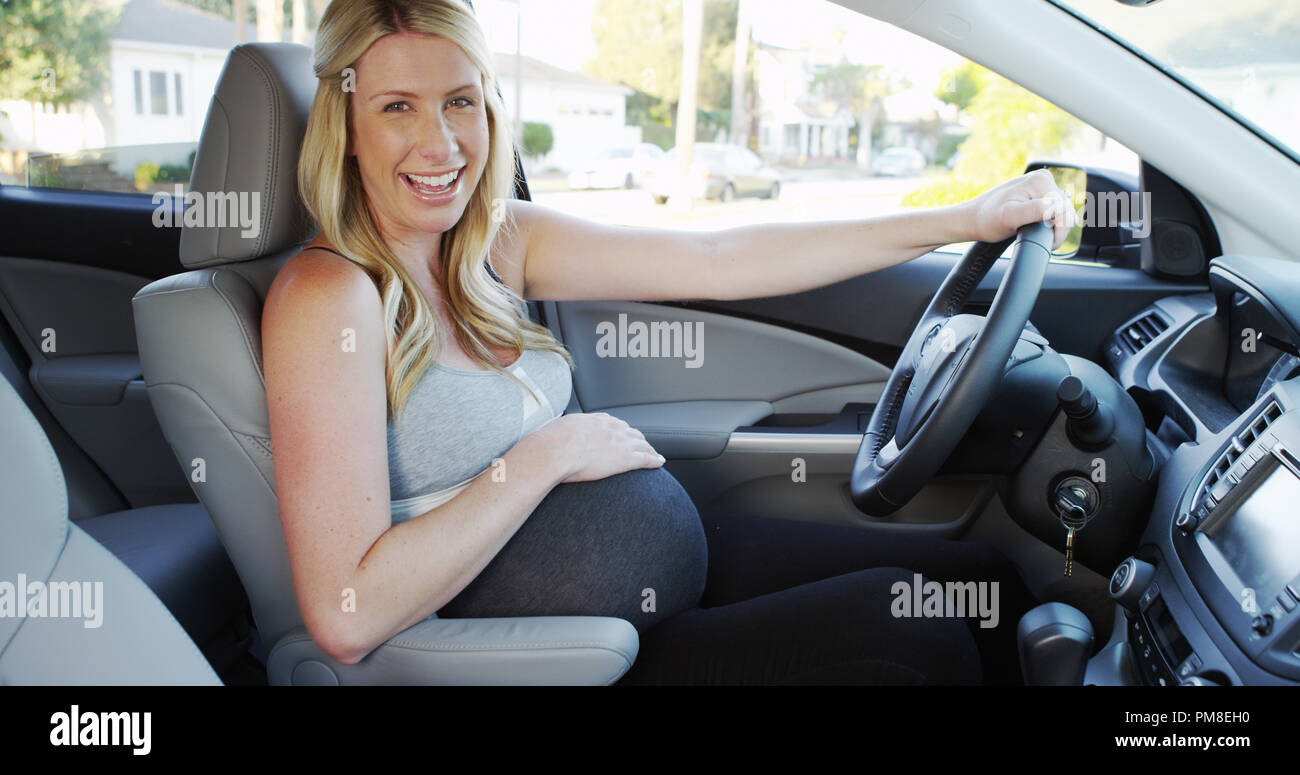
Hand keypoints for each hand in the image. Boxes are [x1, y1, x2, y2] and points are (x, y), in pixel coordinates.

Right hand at [529, 412, 664, 482]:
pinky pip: (646, 458)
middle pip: (629, 431)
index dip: (619, 430)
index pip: (612, 423)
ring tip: (653, 453)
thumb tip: (552, 437)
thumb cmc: (548, 444)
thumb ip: (560, 433)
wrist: (553, 452)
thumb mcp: (554, 431)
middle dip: (636, 438)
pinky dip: (655, 460)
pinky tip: (660, 462)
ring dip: (648, 448)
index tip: (621, 433)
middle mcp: (609, 428)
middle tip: (641, 444)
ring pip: (641, 444)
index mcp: (592, 421)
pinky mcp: (625, 458)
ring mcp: (619, 442)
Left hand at [964, 169, 1077, 250]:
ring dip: (1054, 226)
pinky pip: (1054, 208)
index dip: (1059, 232)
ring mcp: (1041, 183)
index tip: (1048, 244)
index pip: (1065, 210)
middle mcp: (1043, 178)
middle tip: (1040, 241)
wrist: (973, 218)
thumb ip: (1035, 211)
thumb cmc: (987, 220)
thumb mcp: (1009, 217)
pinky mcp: (1038, 191)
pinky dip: (1050, 221)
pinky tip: (1037, 227)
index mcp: (1040, 181)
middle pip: (1066, 210)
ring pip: (1062, 210)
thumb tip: (1055, 208)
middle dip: (1058, 229)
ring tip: (1036, 234)